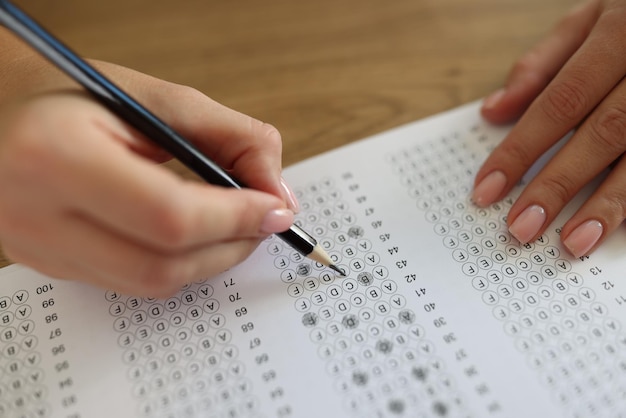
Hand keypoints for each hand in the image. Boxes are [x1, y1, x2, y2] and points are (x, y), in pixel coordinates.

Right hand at [0, 61, 298, 296]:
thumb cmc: (73, 93)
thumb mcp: (153, 98)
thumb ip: (227, 137)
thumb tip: (277, 192)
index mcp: (57, 156)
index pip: (170, 216)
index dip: (235, 218)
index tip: (276, 209)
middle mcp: (36, 214)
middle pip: (161, 265)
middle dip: (230, 247)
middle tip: (263, 221)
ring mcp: (38, 248)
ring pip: (148, 285)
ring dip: (209, 261)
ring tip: (236, 227)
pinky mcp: (48, 264)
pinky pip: (130, 283)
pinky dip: (176, 264)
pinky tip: (193, 236)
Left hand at [472, 0, 625, 257]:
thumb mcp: (590, 18)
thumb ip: (540, 64)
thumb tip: (492, 111)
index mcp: (617, 36)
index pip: (557, 103)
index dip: (520, 149)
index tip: (487, 190)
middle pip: (601, 134)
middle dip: (558, 185)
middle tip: (521, 227)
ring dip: (607, 204)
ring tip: (573, 242)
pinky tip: (619, 229)